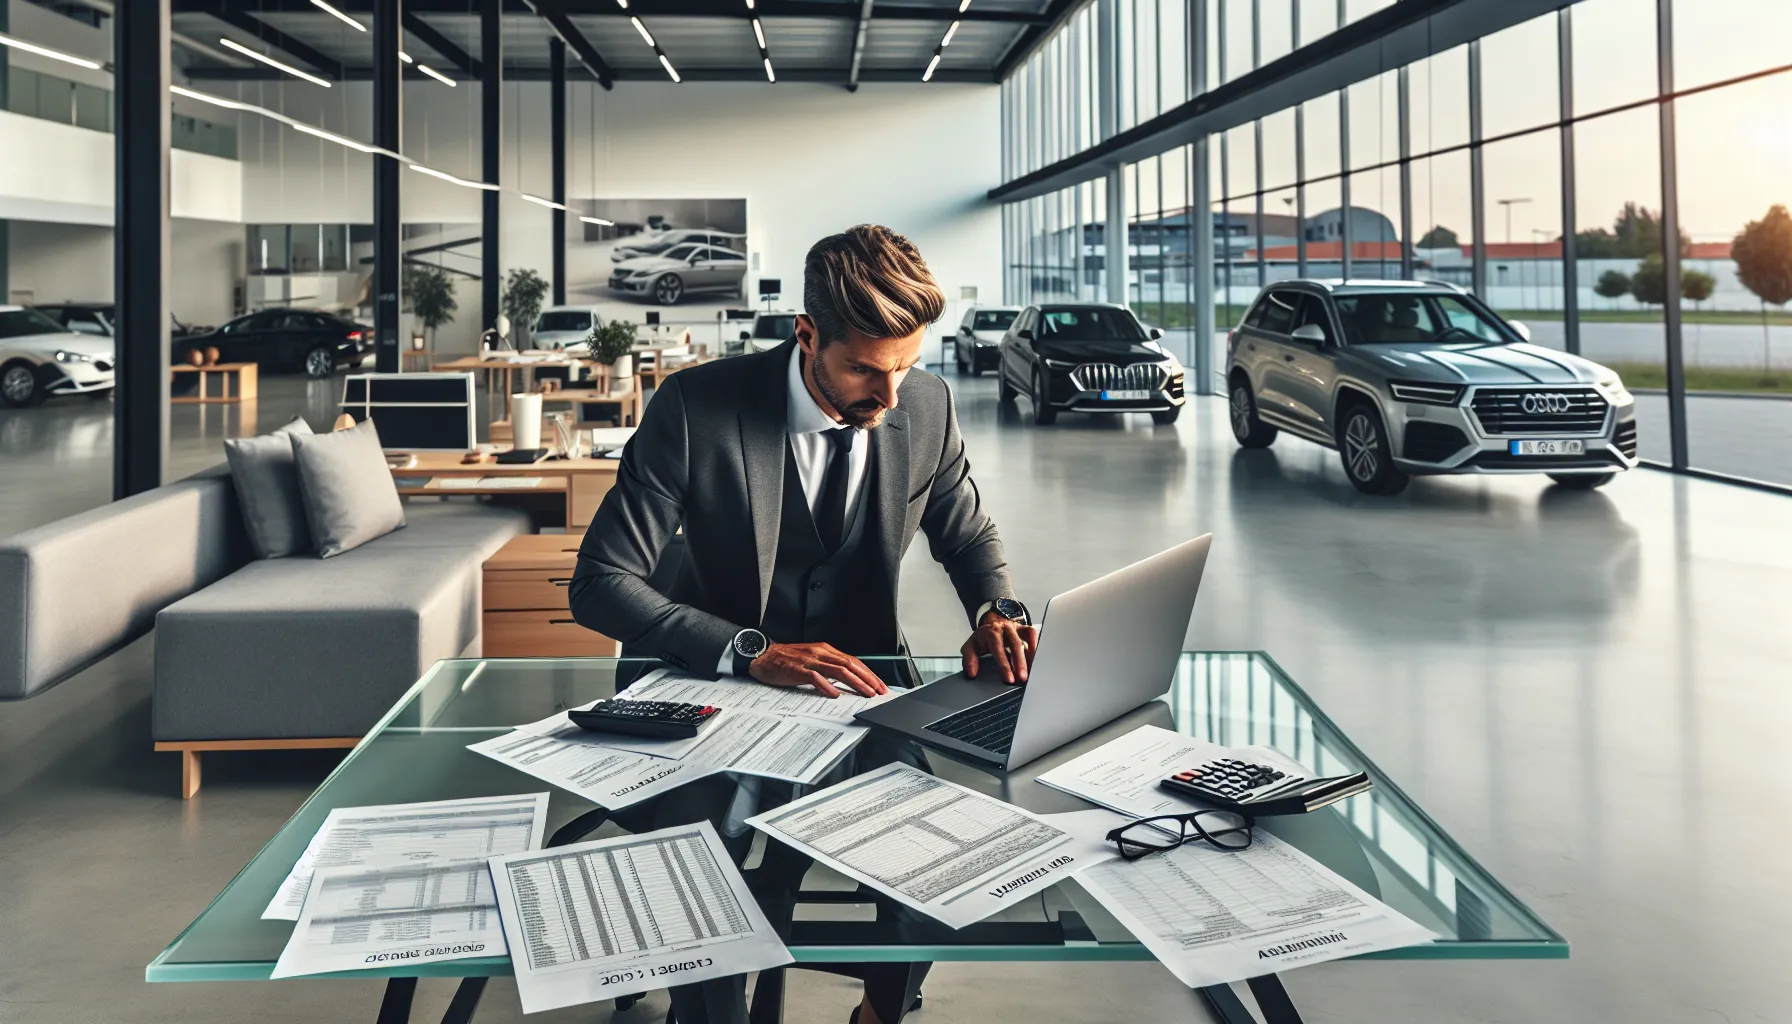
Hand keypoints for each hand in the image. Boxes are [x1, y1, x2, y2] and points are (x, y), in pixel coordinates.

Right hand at [747, 642, 888, 697]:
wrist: (761, 656)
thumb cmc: (785, 660)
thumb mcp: (810, 660)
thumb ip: (827, 668)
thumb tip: (846, 682)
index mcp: (824, 650)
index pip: (852, 661)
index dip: (868, 673)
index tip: (879, 685)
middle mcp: (820, 653)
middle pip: (850, 665)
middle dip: (867, 679)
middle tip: (879, 691)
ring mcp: (809, 660)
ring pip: (838, 670)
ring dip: (855, 683)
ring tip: (865, 693)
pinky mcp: (797, 669)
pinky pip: (815, 677)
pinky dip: (827, 685)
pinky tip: (835, 694)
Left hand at [962, 612, 1038, 684]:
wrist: (991, 622)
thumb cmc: (983, 638)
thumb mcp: (970, 647)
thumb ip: (969, 660)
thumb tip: (972, 673)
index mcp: (990, 633)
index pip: (998, 649)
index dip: (1004, 665)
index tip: (1009, 679)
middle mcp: (1004, 628)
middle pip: (1015, 645)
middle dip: (1020, 663)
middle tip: (1022, 679)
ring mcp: (1015, 627)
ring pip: (1025, 640)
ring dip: (1030, 658)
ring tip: (1032, 673)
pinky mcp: (1024, 628)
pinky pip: (1032, 635)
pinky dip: (1035, 646)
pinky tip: (1037, 660)